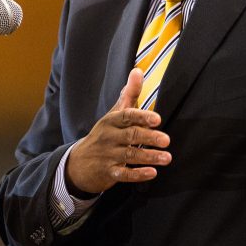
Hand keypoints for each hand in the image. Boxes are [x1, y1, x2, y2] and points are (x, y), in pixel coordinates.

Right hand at [66, 68, 171, 193]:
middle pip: (130, 136)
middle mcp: (109, 137)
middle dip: (149, 138)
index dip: (142, 117)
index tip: (157, 120)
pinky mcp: (108, 173)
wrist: (78, 163)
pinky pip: (124, 174)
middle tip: (167, 140)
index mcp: (111, 121)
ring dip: (149, 157)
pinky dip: (138, 174)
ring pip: (129, 155)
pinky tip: (152, 173)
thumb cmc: (104, 134)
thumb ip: (129, 94)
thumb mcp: (114, 114)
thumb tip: (138, 70)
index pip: (126, 116)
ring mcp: (108, 156)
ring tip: (167, 158)